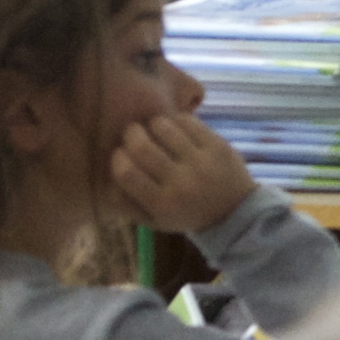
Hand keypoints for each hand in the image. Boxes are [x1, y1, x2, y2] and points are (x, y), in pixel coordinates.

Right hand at [109, 108, 256, 242]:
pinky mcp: (219, 146)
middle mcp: (181, 182)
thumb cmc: (186, 214)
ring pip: (165, 129)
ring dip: (152, 123)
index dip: (117, 158)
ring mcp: (202, 162)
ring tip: (152, 127)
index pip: (127, 173)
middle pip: (143, 147)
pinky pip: (189, 122)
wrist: (235, 212)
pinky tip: (173, 125)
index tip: (119, 153)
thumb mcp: (153, 220)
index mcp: (162, 203)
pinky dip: (176, 119)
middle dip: (131, 134)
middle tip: (132, 133)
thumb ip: (126, 203)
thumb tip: (105, 178)